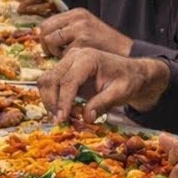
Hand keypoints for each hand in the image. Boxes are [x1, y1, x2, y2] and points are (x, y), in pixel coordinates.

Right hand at [38, 47, 169, 121]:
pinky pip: (50, 83)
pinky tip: (61, 111)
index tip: (61, 119)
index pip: (68, 81)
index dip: (63, 102)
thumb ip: (103, 103)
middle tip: (59, 122)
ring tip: (60, 117)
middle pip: (51, 79)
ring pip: (46, 81)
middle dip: (52, 102)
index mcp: (88, 59)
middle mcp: (74, 56)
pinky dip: (51, 98)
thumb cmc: (129, 81)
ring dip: (48, 101)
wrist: (131, 73)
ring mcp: (67, 61)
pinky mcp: (64, 69)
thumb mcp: (120, 93)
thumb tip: (86, 117)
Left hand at [39, 9, 132, 57]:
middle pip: (44, 29)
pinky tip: (77, 61)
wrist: (127, 52)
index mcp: (76, 13)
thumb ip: (68, 30)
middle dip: (46, 44)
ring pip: (50, 40)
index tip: (50, 48)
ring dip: (54, 52)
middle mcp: (77, 18)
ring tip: (66, 57)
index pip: (47, 22)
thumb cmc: (104, 45)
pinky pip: (63, 53)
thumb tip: (43, 37)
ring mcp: (80, 28)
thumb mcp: (86, 29)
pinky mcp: (83, 41)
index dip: (45, 37)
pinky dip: (67, 60)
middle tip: (54, 54)